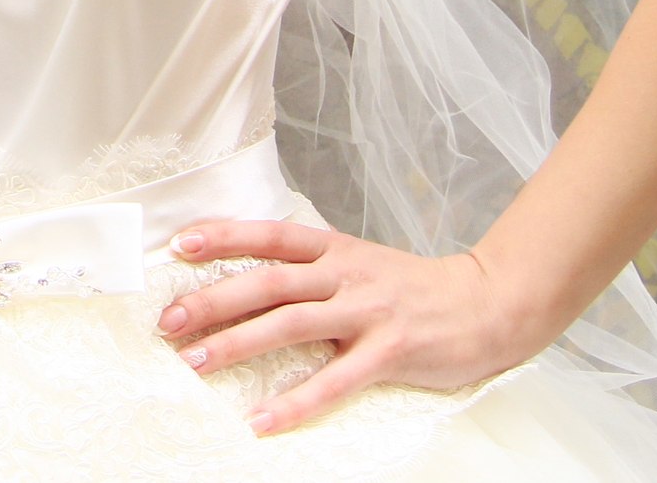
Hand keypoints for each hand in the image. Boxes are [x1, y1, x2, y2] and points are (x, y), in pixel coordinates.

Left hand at [154, 219, 553, 436]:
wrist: (487, 303)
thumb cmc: (413, 289)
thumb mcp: (359, 264)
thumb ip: (313, 268)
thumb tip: (251, 279)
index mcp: (335, 249)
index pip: (270, 235)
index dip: (224, 236)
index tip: (180, 246)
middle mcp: (346, 274)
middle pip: (269, 282)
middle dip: (214, 300)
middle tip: (169, 321)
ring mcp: (367, 311)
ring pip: (291, 324)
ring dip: (237, 344)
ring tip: (195, 363)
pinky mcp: (389, 351)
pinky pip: (334, 381)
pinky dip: (296, 402)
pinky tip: (263, 420)